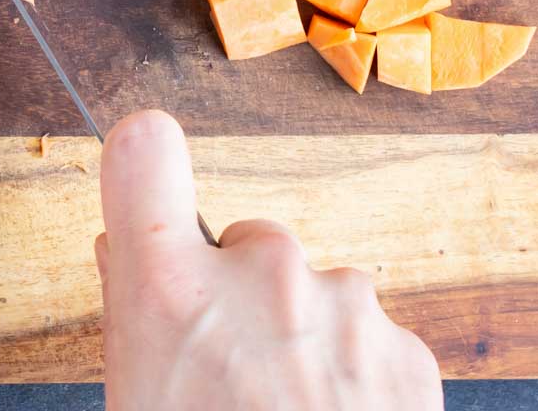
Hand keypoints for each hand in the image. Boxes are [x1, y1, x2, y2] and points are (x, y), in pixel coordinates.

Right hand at [97, 111, 441, 410]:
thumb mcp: (135, 402)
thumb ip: (136, 319)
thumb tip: (130, 257)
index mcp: (172, 292)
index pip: (143, 151)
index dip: (141, 158)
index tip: (144, 174)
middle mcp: (262, 276)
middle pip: (244, 239)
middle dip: (240, 291)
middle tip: (232, 375)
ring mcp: (345, 307)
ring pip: (314, 294)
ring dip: (304, 339)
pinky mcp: (408, 350)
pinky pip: (369, 337)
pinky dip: (356, 378)